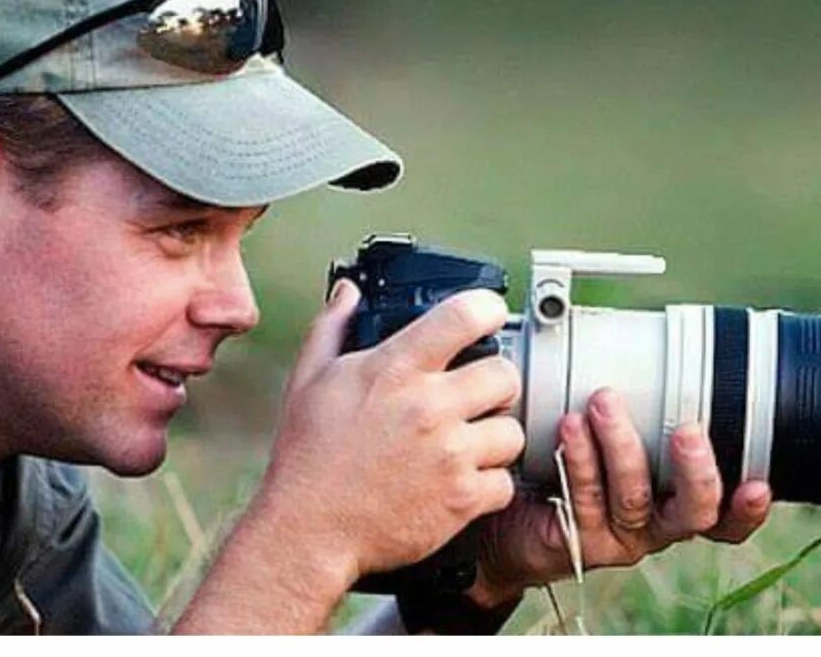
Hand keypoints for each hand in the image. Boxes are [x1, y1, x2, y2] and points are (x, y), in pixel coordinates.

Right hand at [250, 278, 524, 586]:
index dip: (485, 308)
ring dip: (495, 435)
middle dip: (496, 382)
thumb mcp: (309, 380)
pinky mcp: (461, 499)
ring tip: (470, 442)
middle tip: (478, 394)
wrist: (309, 529)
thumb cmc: (308, 456)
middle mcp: (428, 408)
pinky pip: (504, 481)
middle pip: (505, 374)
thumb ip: (332, 328)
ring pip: (512, 431)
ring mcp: (449, 455)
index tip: (487, 314)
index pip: (463, 316)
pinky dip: (488, 483)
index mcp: (394, 371)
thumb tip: (348, 292)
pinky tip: (462, 480)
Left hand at [469, 387, 772, 606]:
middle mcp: (655, 524)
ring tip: (603, 402)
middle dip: (696, 470)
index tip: (758, 483)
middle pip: (696, 512)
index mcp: (675, 500)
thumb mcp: (609, 433)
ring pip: (634, 499)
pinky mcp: (577, 541)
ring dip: (622, 447)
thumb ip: (635, 402)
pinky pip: (584, 500)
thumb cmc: (564, 466)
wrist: (507, 516)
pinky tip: (569, 429)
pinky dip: (580, 460)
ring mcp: (618, 537)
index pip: (725, 513)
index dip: (748, 507)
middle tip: (688, 431)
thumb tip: (637, 333)